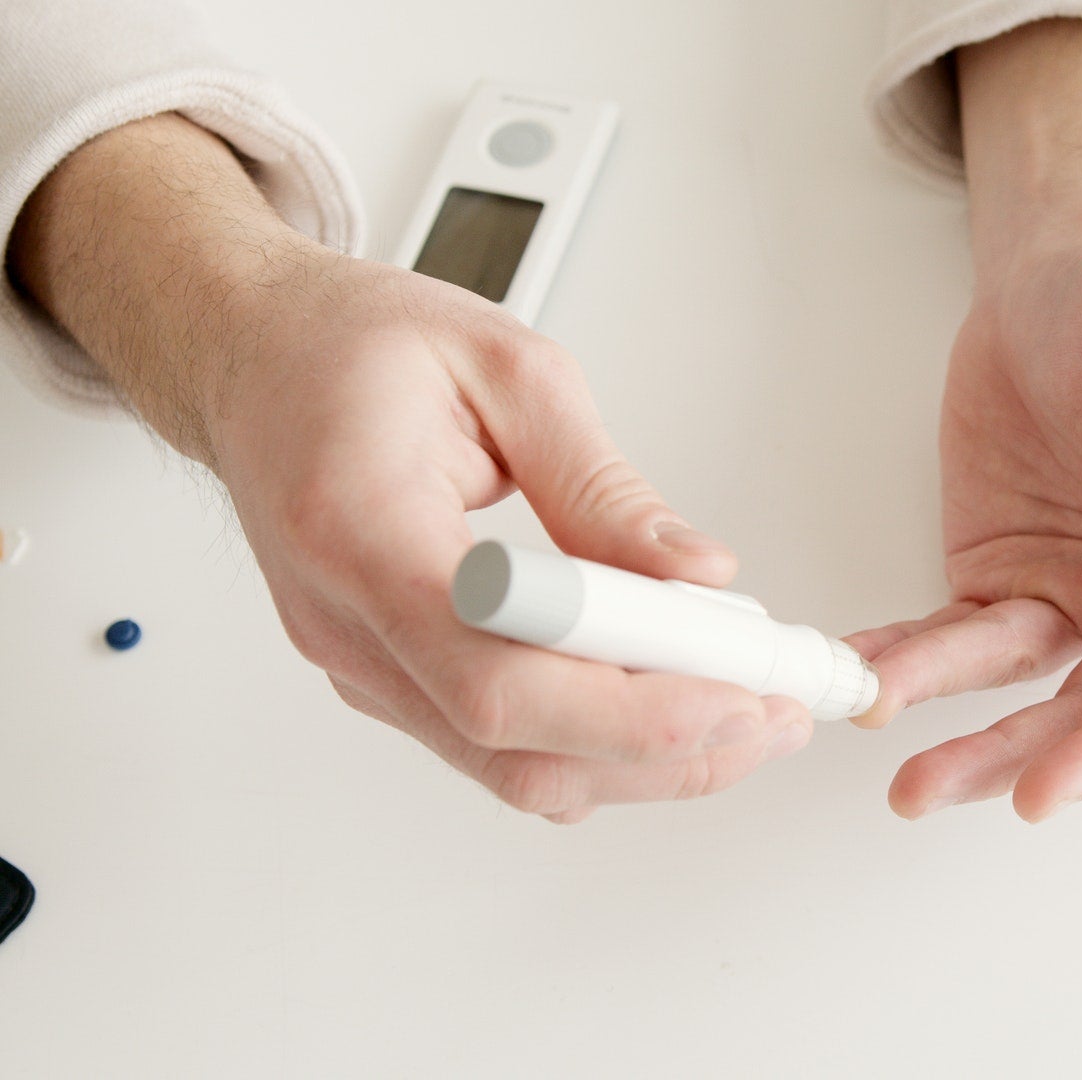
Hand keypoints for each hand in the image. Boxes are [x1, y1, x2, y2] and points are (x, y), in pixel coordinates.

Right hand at [9, 115, 811, 820]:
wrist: (247, 353)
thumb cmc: (349, 344)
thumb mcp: (505, 368)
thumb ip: (602, 484)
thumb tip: (697, 575)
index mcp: (361, 531)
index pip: (501, 677)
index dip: (629, 707)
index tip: (733, 688)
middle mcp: (348, 625)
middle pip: (516, 749)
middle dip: (668, 749)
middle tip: (775, 712)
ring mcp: (360, 664)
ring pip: (514, 769)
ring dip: (646, 760)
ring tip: (748, 709)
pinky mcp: (386, 676)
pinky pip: (499, 744)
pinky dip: (598, 741)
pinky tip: (669, 700)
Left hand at [849, 229, 1081, 820]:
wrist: (1044, 282)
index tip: (1050, 785)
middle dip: (1022, 760)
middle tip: (938, 787)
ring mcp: (1072, 595)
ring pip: (1022, 692)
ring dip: (963, 736)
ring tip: (899, 775)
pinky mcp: (1002, 580)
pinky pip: (956, 641)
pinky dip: (912, 663)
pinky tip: (868, 673)